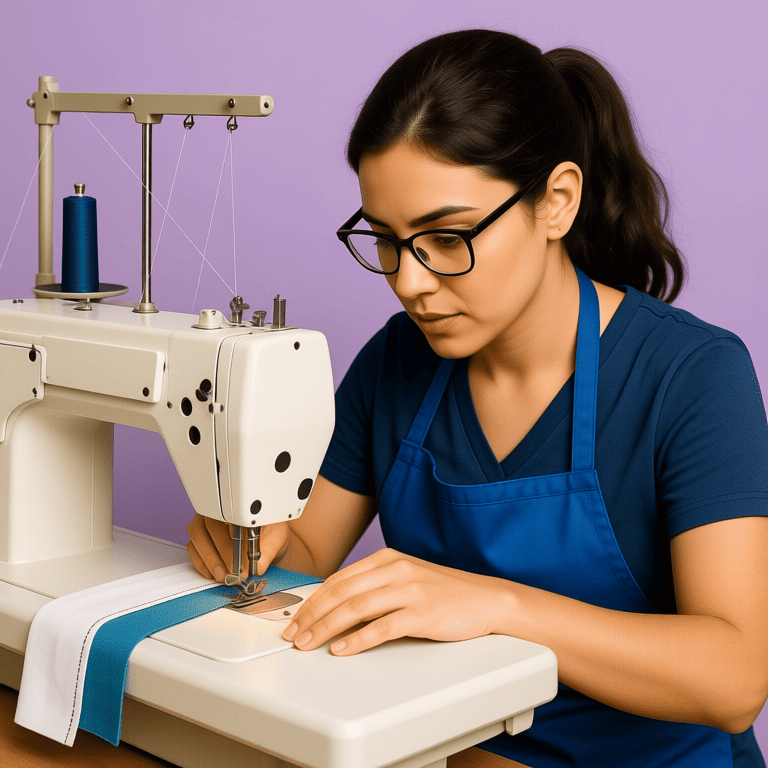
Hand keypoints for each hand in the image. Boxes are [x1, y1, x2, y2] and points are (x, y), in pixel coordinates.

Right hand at [186, 514, 289, 581]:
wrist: (267, 538)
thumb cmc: (269, 532)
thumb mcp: (276, 537)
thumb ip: (269, 549)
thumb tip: (258, 565)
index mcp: (237, 504)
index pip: (228, 516)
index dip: (232, 540)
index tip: (240, 561)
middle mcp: (218, 511)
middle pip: (209, 527)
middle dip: (219, 553)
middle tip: (230, 572)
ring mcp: (206, 522)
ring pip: (197, 537)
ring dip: (208, 559)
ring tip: (222, 575)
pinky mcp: (199, 537)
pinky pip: (193, 548)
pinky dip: (201, 563)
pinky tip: (213, 573)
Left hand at [281, 548, 512, 654]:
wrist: (486, 599)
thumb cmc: (445, 593)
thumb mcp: (406, 579)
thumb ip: (374, 587)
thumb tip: (336, 608)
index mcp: (387, 559)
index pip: (338, 579)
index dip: (312, 600)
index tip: (296, 618)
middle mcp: (395, 570)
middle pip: (341, 592)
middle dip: (311, 615)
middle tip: (294, 634)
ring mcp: (409, 591)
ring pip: (355, 608)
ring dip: (325, 628)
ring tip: (308, 644)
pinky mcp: (422, 614)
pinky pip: (382, 627)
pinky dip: (357, 640)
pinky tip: (342, 650)